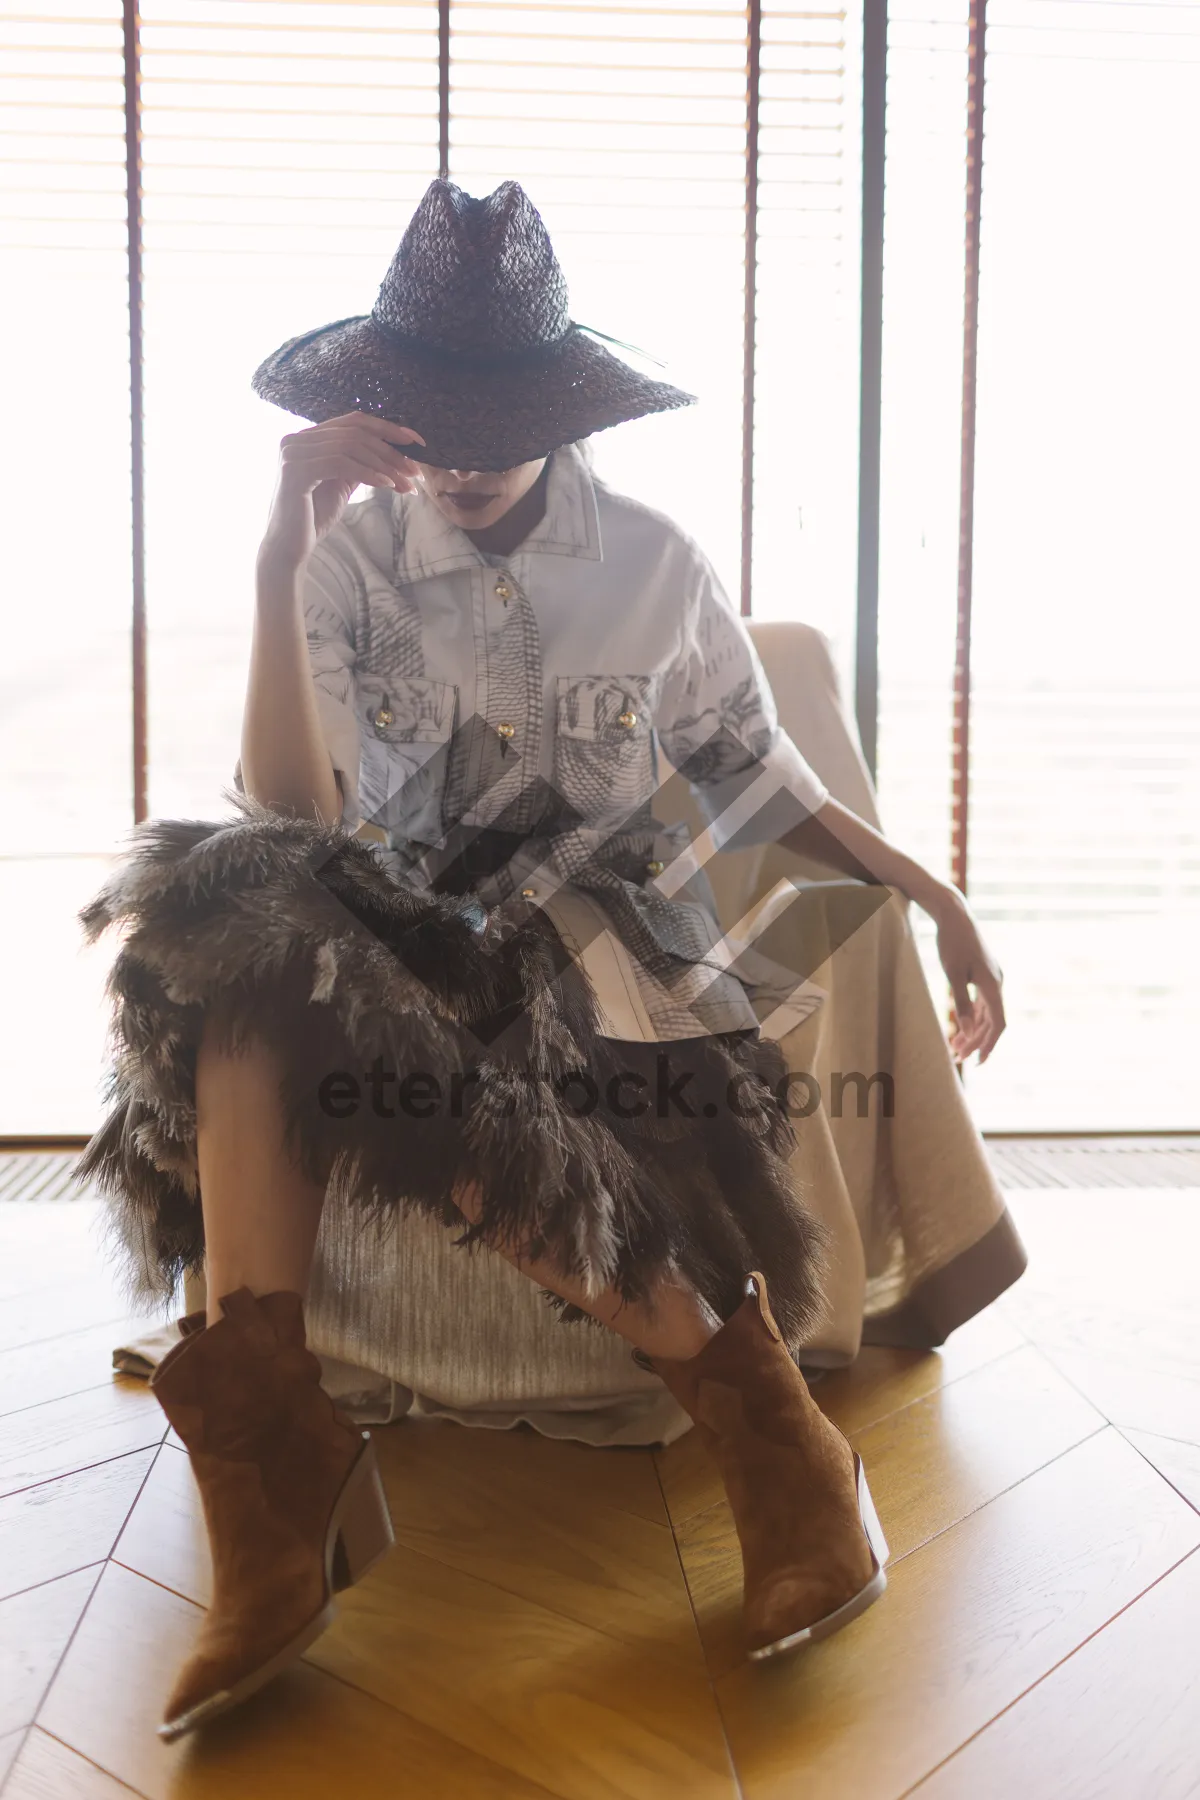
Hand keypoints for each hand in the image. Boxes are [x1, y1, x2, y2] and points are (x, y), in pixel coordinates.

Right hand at [257, 411, 426, 576]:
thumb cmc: (313, 518)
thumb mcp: (341, 484)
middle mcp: (296, 439)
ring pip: (351, 446)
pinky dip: (368, 473)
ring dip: (384, 465)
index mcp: (307, 438)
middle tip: (415, 470)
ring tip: (406, 483)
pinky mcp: (294, 470)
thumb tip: (390, 452)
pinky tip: (388, 485)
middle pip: (355, 433)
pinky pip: (341, 463)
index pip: (353, 422)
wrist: (288, 549)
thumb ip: (357, 464)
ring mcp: (293, 453)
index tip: (415, 442)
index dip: (387, 428)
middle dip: (390, 451)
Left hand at [930, 886, 1006, 1063]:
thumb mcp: (952, 973)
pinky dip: (973, 1017)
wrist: (954, 914)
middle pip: (991, 1021)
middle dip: (976, 1041)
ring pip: (987, 1013)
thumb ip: (961, 1002)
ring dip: (974, 1031)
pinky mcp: (984, 974)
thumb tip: (969, 1030)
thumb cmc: (951, 942)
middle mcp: (997, 983)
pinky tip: (961, 1027)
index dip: (989, 1045)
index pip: (997, 1024)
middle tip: (957, 1058)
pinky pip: (982, 1002)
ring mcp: (992, 978)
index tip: (978, 1062)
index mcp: (993, 985)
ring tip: (956, 1047)